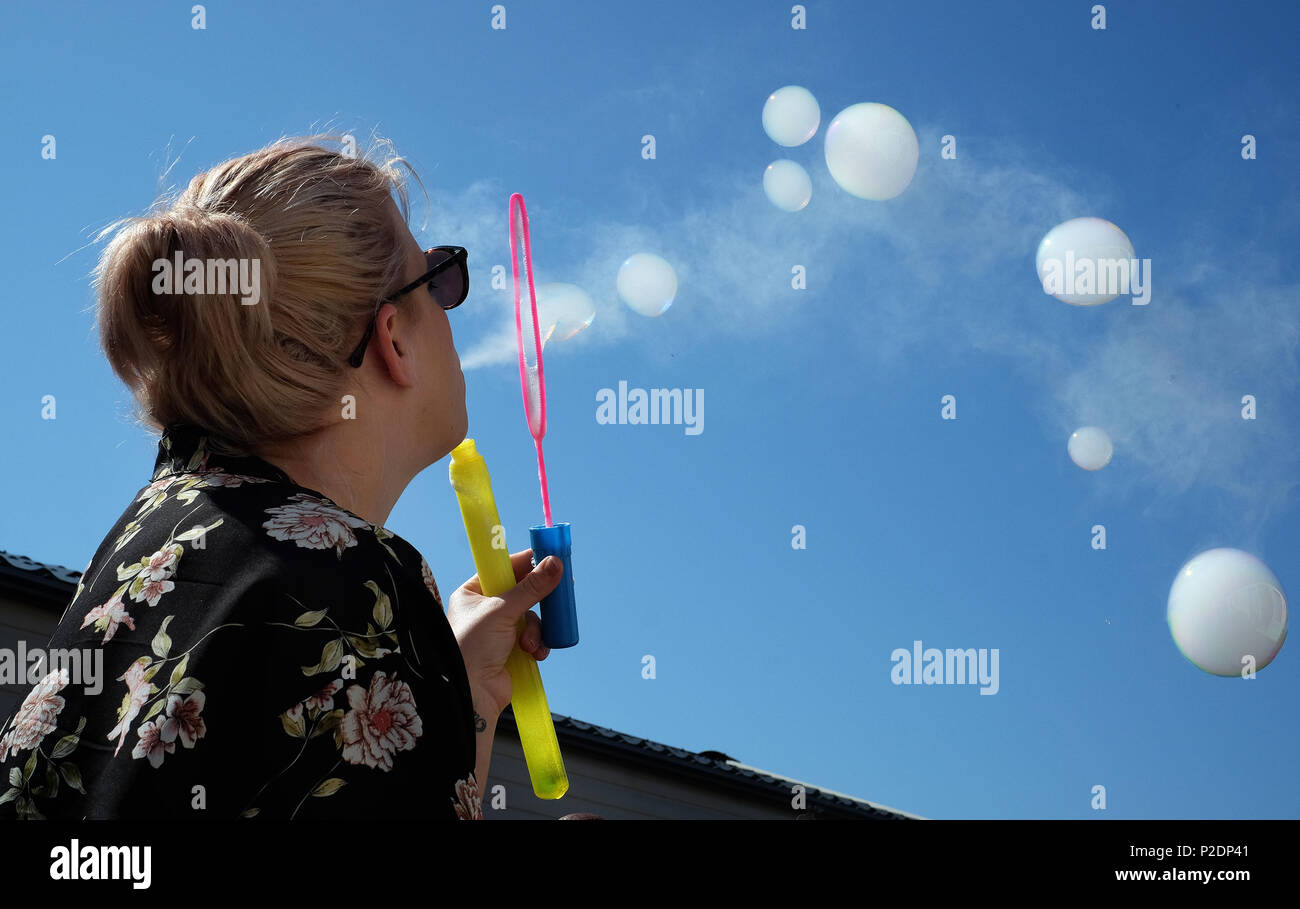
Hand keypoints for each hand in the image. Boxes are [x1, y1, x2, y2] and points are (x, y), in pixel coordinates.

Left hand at [446, 549, 562, 718]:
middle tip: (559, 591)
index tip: (549, 557)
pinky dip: (537, 644)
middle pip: (522, 592)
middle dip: (537, 599)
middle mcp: (485, 610)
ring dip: (534, 630)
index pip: (503, 568)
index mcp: (473, 593)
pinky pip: (533, 638)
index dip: (527, 563)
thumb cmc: (473, 646)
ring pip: (531, 618)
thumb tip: (555, 563)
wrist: (470, 694)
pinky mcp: (511, 650)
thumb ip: (531, 588)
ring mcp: (499, 631)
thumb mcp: (502, 611)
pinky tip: (534, 654)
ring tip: (528, 644)